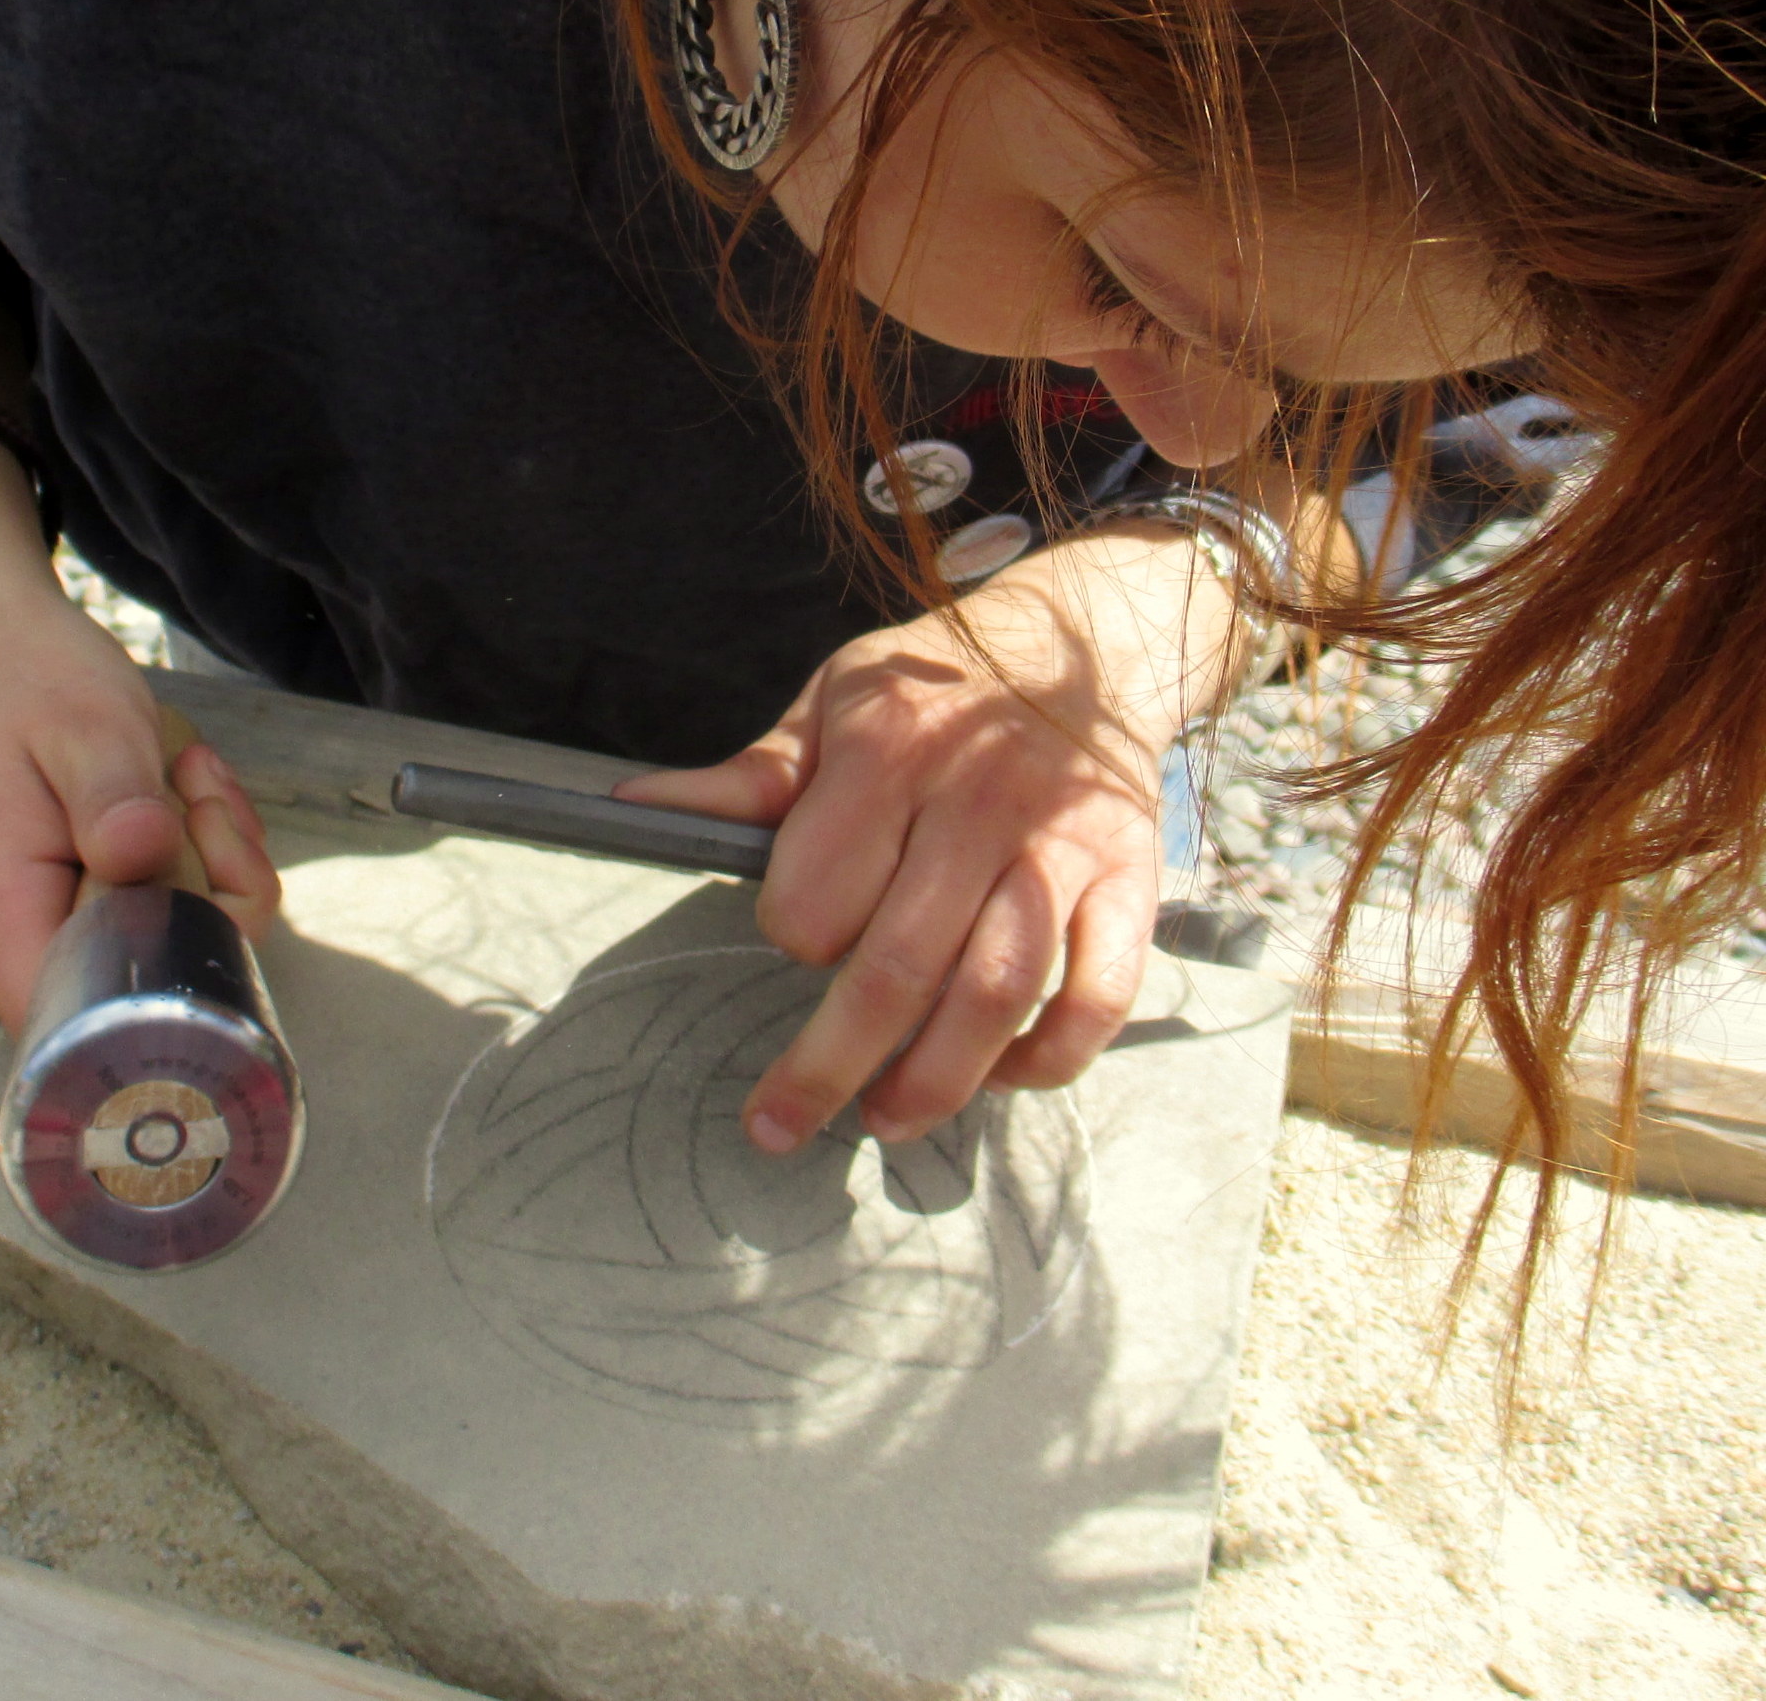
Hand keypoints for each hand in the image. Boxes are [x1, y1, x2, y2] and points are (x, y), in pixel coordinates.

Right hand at [0, 437, 278, 1031]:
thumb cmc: (25, 676)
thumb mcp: (88, 722)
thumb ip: (115, 798)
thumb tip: (143, 858)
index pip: (96, 1024)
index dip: (187, 960)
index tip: (208, 848)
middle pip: (137, 984)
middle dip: (207, 890)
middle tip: (201, 788)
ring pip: (144, 950)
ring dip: (195, 867)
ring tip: (182, 778)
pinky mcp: (22, 925)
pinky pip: (125, 924)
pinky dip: (169, 866)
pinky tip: (166, 796)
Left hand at [619, 527, 1233, 1152]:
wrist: (1088, 641)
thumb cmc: (940, 685)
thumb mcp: (835, 701)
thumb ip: (750, 776)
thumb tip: (636, 806)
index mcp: (889, 752)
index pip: (819, 891)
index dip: (792, 931)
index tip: (794, 934)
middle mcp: (979, 803)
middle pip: (897, 967)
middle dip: (828, 1065)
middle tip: (778, 1124)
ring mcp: (1061, 848)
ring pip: (997, 994)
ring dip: (936, 1080)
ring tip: (886, 1118)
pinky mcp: (1129, 882)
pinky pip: (1098, 996)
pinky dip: (1048, 1056)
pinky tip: (999, 1075)